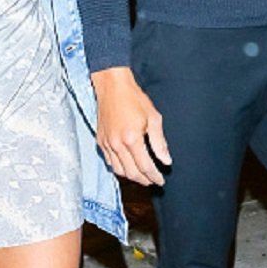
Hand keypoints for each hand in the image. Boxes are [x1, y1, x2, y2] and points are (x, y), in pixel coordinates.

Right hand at [91, 66, 170, 185]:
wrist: (112, 86)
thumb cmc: (134, 98)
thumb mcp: (153, 117)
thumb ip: (159, 142)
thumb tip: (166, 160)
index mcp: (132, 139)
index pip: (145, 167)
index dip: (154, 176)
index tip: (161, 180)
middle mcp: (117, 144)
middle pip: (132, 173)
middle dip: (144, 180)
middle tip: (153, 181)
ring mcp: (106, 144)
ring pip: (119, 171)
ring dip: (131, 177)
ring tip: (142, 176)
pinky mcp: (100, 141)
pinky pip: (109, 162)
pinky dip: (119, 168)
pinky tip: (127, 166)